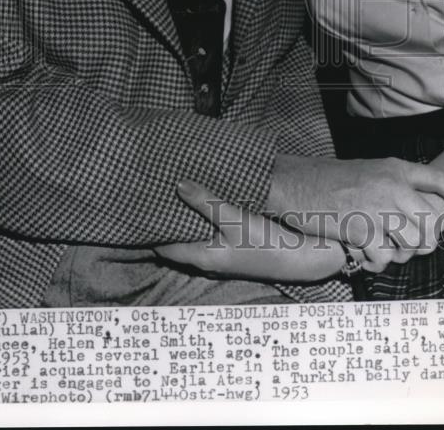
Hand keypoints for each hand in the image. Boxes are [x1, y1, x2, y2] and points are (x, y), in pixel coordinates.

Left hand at [155, 181, 347, 282]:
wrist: (304, 259)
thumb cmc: (267, 243)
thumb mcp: (235, 220)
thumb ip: (207, 202)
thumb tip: (178, 184)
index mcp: (202, 257)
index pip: (162, 247)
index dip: (149, 229)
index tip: (139, 207)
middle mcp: (209, 260)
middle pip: (177, 240)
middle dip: (166, 220)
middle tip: (155, 193)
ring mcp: (224, 255)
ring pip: (195, 236)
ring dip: (186, 218)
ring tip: (175, 191)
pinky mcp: (237, 248)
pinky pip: (211, 232)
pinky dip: (203, 218)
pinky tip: (206, 200)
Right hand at [266, 154, 443, 272]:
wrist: (295, 183)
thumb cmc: (331, 180)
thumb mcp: (370, 171)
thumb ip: (396, 186)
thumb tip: (421, 214)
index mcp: (395, 168)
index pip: (441, 179)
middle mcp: (391, 186)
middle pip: (430, 223)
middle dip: (424, 242)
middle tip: (409, 246)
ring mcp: (377, 207)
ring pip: (412, 243)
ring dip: (400, 254)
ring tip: (382, 249)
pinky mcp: (360, 229)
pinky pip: (384, 257)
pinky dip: (376, 261)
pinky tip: (363, 253)